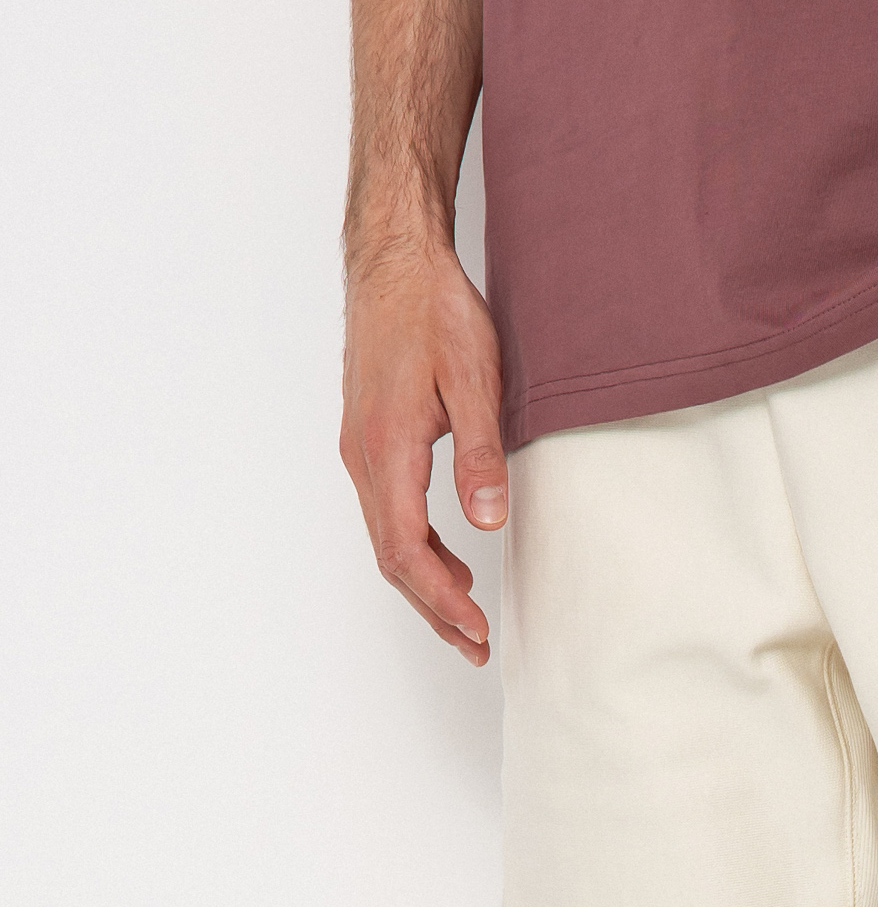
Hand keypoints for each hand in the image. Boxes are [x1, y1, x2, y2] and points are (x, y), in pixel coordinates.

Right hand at [340, 244, 506, 662]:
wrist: (394, 259)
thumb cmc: (433, 309)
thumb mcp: (476, 378)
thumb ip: (481, 453)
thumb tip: (488, 520)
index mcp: (387, 446)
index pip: (406, 549)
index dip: (441, 598)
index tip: (476, 629)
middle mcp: (363, 455)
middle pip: (390, 557)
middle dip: (433, 608)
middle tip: (475, 646)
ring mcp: (360, 448)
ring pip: (387, 539)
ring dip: (425, 584)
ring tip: (467, 619)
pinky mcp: (368, 440)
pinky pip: (388, 512)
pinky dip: (417, 549)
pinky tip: (451, 560)